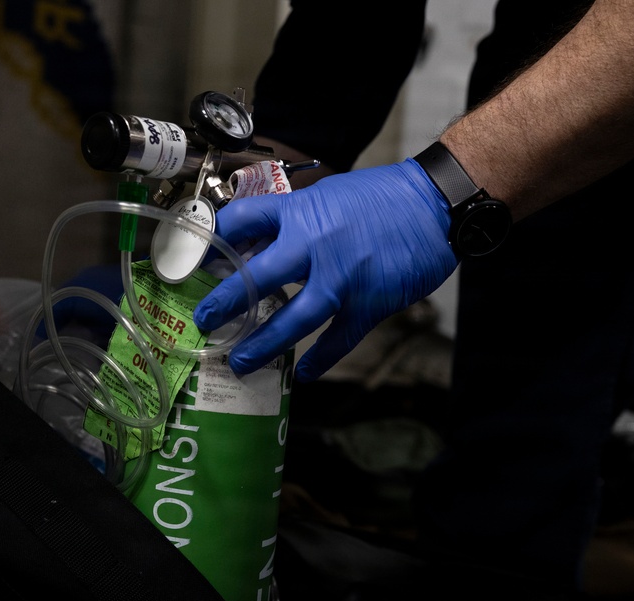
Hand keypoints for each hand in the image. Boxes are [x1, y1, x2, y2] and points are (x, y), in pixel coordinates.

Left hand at [193, 158, 457, 381]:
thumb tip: (255, 243)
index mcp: (301, 212)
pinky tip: (302, 372)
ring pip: (295, 318)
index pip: (242, 221)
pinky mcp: (370, 303)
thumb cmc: (381, 197)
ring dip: (264, 343)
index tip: (198, 261)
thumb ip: (292, 220)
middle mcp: (315, 245)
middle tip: (204, 320)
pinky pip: (339, 338)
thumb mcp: (327, 195)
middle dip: (225, 302)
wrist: (435, 204)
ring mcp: (343, 277)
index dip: (215, 241)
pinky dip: (320, 358)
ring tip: (240, 362)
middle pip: (256, 277)